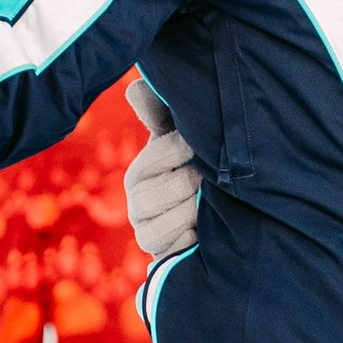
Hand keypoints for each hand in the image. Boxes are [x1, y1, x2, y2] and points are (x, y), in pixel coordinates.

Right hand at [126, 76, 203, 265]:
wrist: (205, 224)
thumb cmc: (190, 172)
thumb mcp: (178, 141)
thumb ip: (158, 113)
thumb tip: (134, 86)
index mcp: (140, 173)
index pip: (159, 153)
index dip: (183, 149)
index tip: (196, 145)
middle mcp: (137, 203)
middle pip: (167, 188)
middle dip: (193, 182)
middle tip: (208, 179)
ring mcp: (147, 232)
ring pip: (175, 218)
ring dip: (196, 209)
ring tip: (207, 205)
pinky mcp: (160, 257)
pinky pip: (178, 245)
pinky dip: (193, 237)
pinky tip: (203, 231)